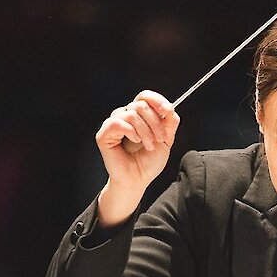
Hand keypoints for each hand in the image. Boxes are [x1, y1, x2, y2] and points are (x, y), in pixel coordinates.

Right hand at [96, 90, 179, 226]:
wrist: (137, 180)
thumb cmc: (148, 163)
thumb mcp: (165, 141)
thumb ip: (169, 124)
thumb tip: (172, 110)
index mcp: (138, 116)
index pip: (145, 96)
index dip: (158, 101)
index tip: (169, 112)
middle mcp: (125, 117)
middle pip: (141, 104)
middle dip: (155, 122)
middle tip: (160, 139)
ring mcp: (114, 124)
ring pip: (132, 113)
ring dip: (145, 130)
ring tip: (149, 145)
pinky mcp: (104, 135)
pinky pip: (117, 122)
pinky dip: (130, 131)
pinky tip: (135, 141)